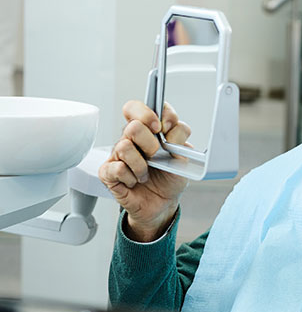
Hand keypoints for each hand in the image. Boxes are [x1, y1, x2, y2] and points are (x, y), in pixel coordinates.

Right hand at [98, 100, 191, 241]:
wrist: (163, 203)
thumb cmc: (169, 176)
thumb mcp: (183, 156)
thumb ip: (179, 138)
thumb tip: (173, 127)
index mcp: (146, 130)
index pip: (136, 108)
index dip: (149, 113)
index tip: (163, 127)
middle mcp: (130, 139)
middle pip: (132, 126)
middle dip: (150, 144)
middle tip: (156, 156)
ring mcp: (117, 155)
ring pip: (124, 146)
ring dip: (141, 165)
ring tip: (146, 174)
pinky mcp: (108, 172)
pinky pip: (117, 168)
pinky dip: (132, 177)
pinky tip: (135, 181)